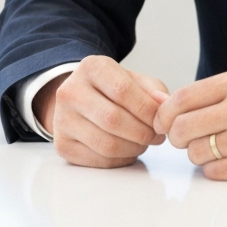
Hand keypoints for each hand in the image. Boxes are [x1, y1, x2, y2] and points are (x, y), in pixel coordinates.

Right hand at [34, 55, 169, 168]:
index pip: (123, 90)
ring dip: (133, 148)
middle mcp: (70, 91)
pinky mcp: (62, 144)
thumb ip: (152, 90)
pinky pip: (98, 160)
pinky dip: (120, 159)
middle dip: (142, 133)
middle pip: (113, 119)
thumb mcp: (132, 79)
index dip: (147, 110)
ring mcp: (62, 119)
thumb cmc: (111, 89)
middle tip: (156, 136)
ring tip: (143, 143)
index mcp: (91, 67)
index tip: (161, 120)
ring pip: (106, 144)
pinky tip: (127, 150)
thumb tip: (165, 105)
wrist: (79, 98)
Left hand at [153, 70, 226, 179]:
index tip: (163, 120)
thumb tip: (167, 108)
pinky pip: (213, 172)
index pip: (181, 99)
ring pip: (195, 152)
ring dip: (197, 152)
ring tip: (214, 145)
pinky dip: (213, 168)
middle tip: (184, 136)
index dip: (164, 113)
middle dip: (176, 135)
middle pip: (182, 128)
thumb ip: (209, 93)